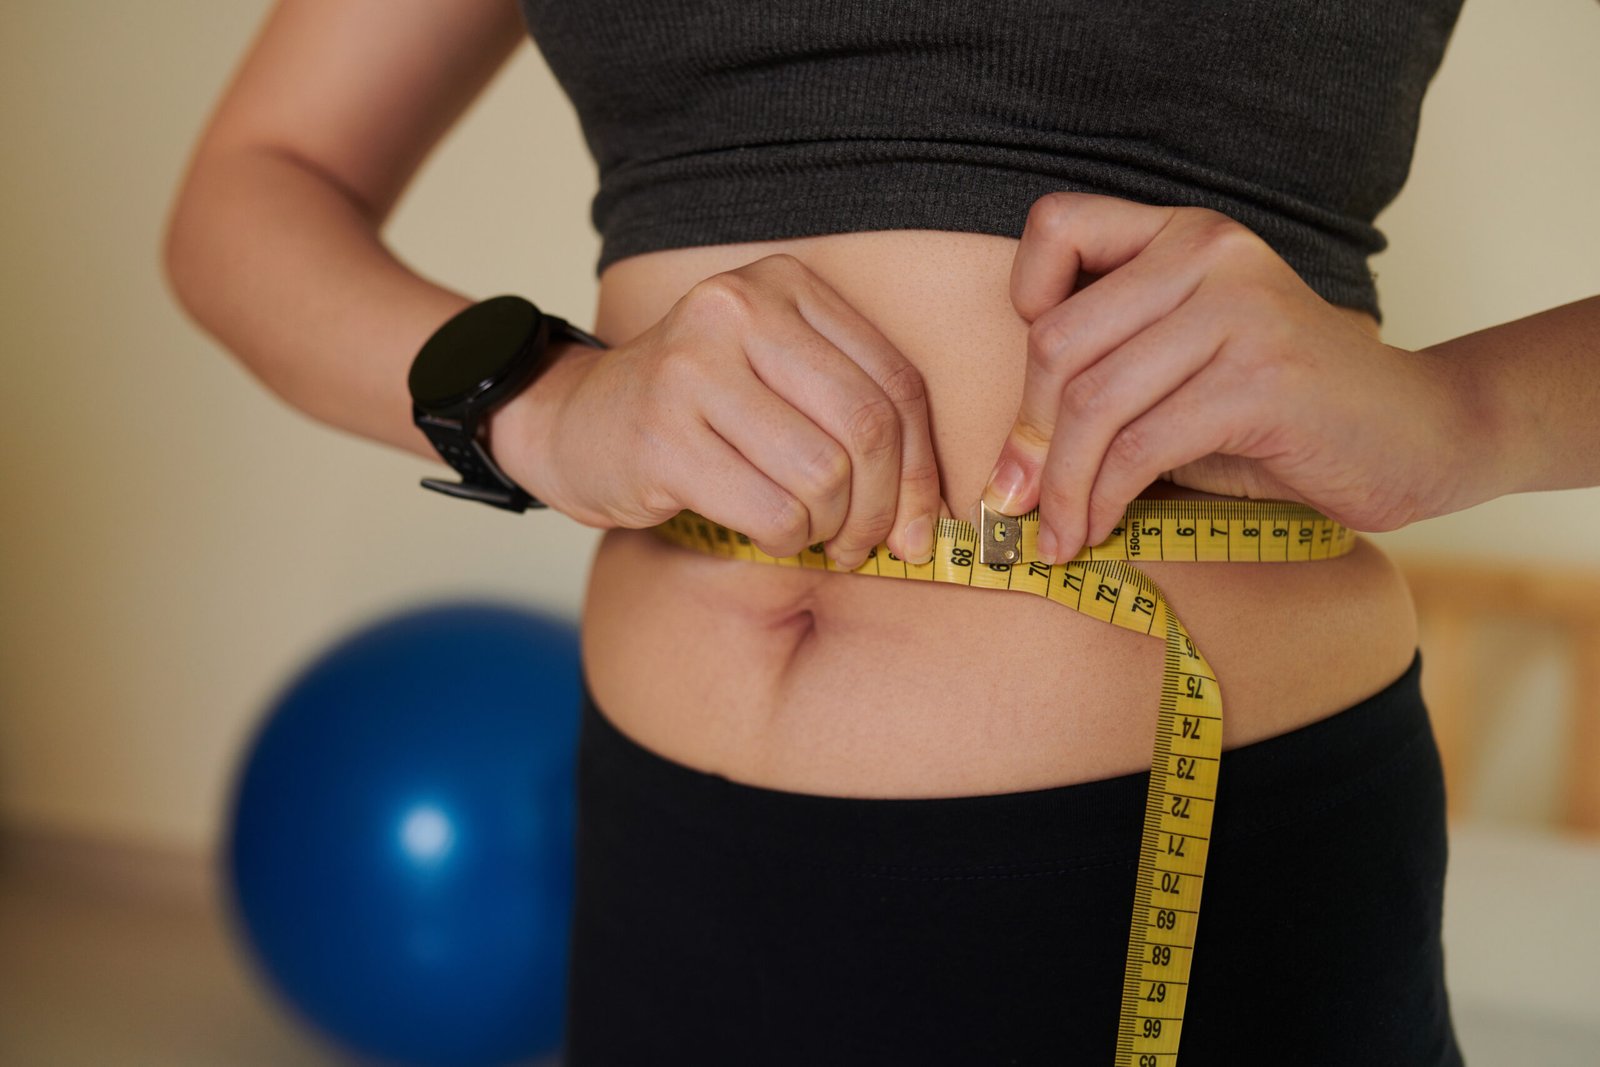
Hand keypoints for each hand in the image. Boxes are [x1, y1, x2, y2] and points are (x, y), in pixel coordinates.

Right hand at [499, 253, 943, 566]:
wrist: (574, 421)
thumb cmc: (696, 411)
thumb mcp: (778, 379)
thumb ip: (855, 415)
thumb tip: (927, 520)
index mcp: (784, 285)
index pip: (895, 382)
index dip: (921, 470)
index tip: (919, 526)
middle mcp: (738, 309)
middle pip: (866, 427)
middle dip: (881, 508)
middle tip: (863, 544)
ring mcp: (693, 368)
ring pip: (823, 476)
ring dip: (828, 528)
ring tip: (807, 532)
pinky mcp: (661, 435)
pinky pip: (772, 512)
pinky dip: (785, 540)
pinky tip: (769, 532)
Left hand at [980, 192, 1481, 563]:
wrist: (1418, 435)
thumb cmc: (1282, 414)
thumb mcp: (1183, 372)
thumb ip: (1107, 374)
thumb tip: (1009, 458)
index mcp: (1184, 235)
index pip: (1055, 227)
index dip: (1024, 302)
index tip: (1035, 385)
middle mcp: (1208, 252)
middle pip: (1058, 339)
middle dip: (1026, 435)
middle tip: (1016, 500)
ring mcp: (1239, 309)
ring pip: (1091, 402)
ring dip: (1059, 486)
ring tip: (1054, 533)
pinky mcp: (1261, 379)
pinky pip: (1140, 446)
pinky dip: (1102, 501)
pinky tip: (1098, 530)